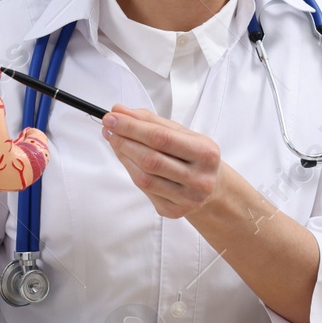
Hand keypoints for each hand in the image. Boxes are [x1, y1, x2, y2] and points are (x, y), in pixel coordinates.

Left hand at [100, 105, 221, 217]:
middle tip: (109, 128)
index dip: (132, 127)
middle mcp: (199, 179)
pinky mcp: (173, 211)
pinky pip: (144, 190)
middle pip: (150, 159)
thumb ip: (150, 121)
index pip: (161, 138)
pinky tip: (127, 159)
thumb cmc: (194, 155)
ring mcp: (186, 198)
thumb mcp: (181, 133)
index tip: (113, 117)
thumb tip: (120, 112)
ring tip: (115, 141)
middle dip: (124, 141)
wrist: (212, 186)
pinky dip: (131, 171)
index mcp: (205, 153)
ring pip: (144, 178)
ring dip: (124, 156)